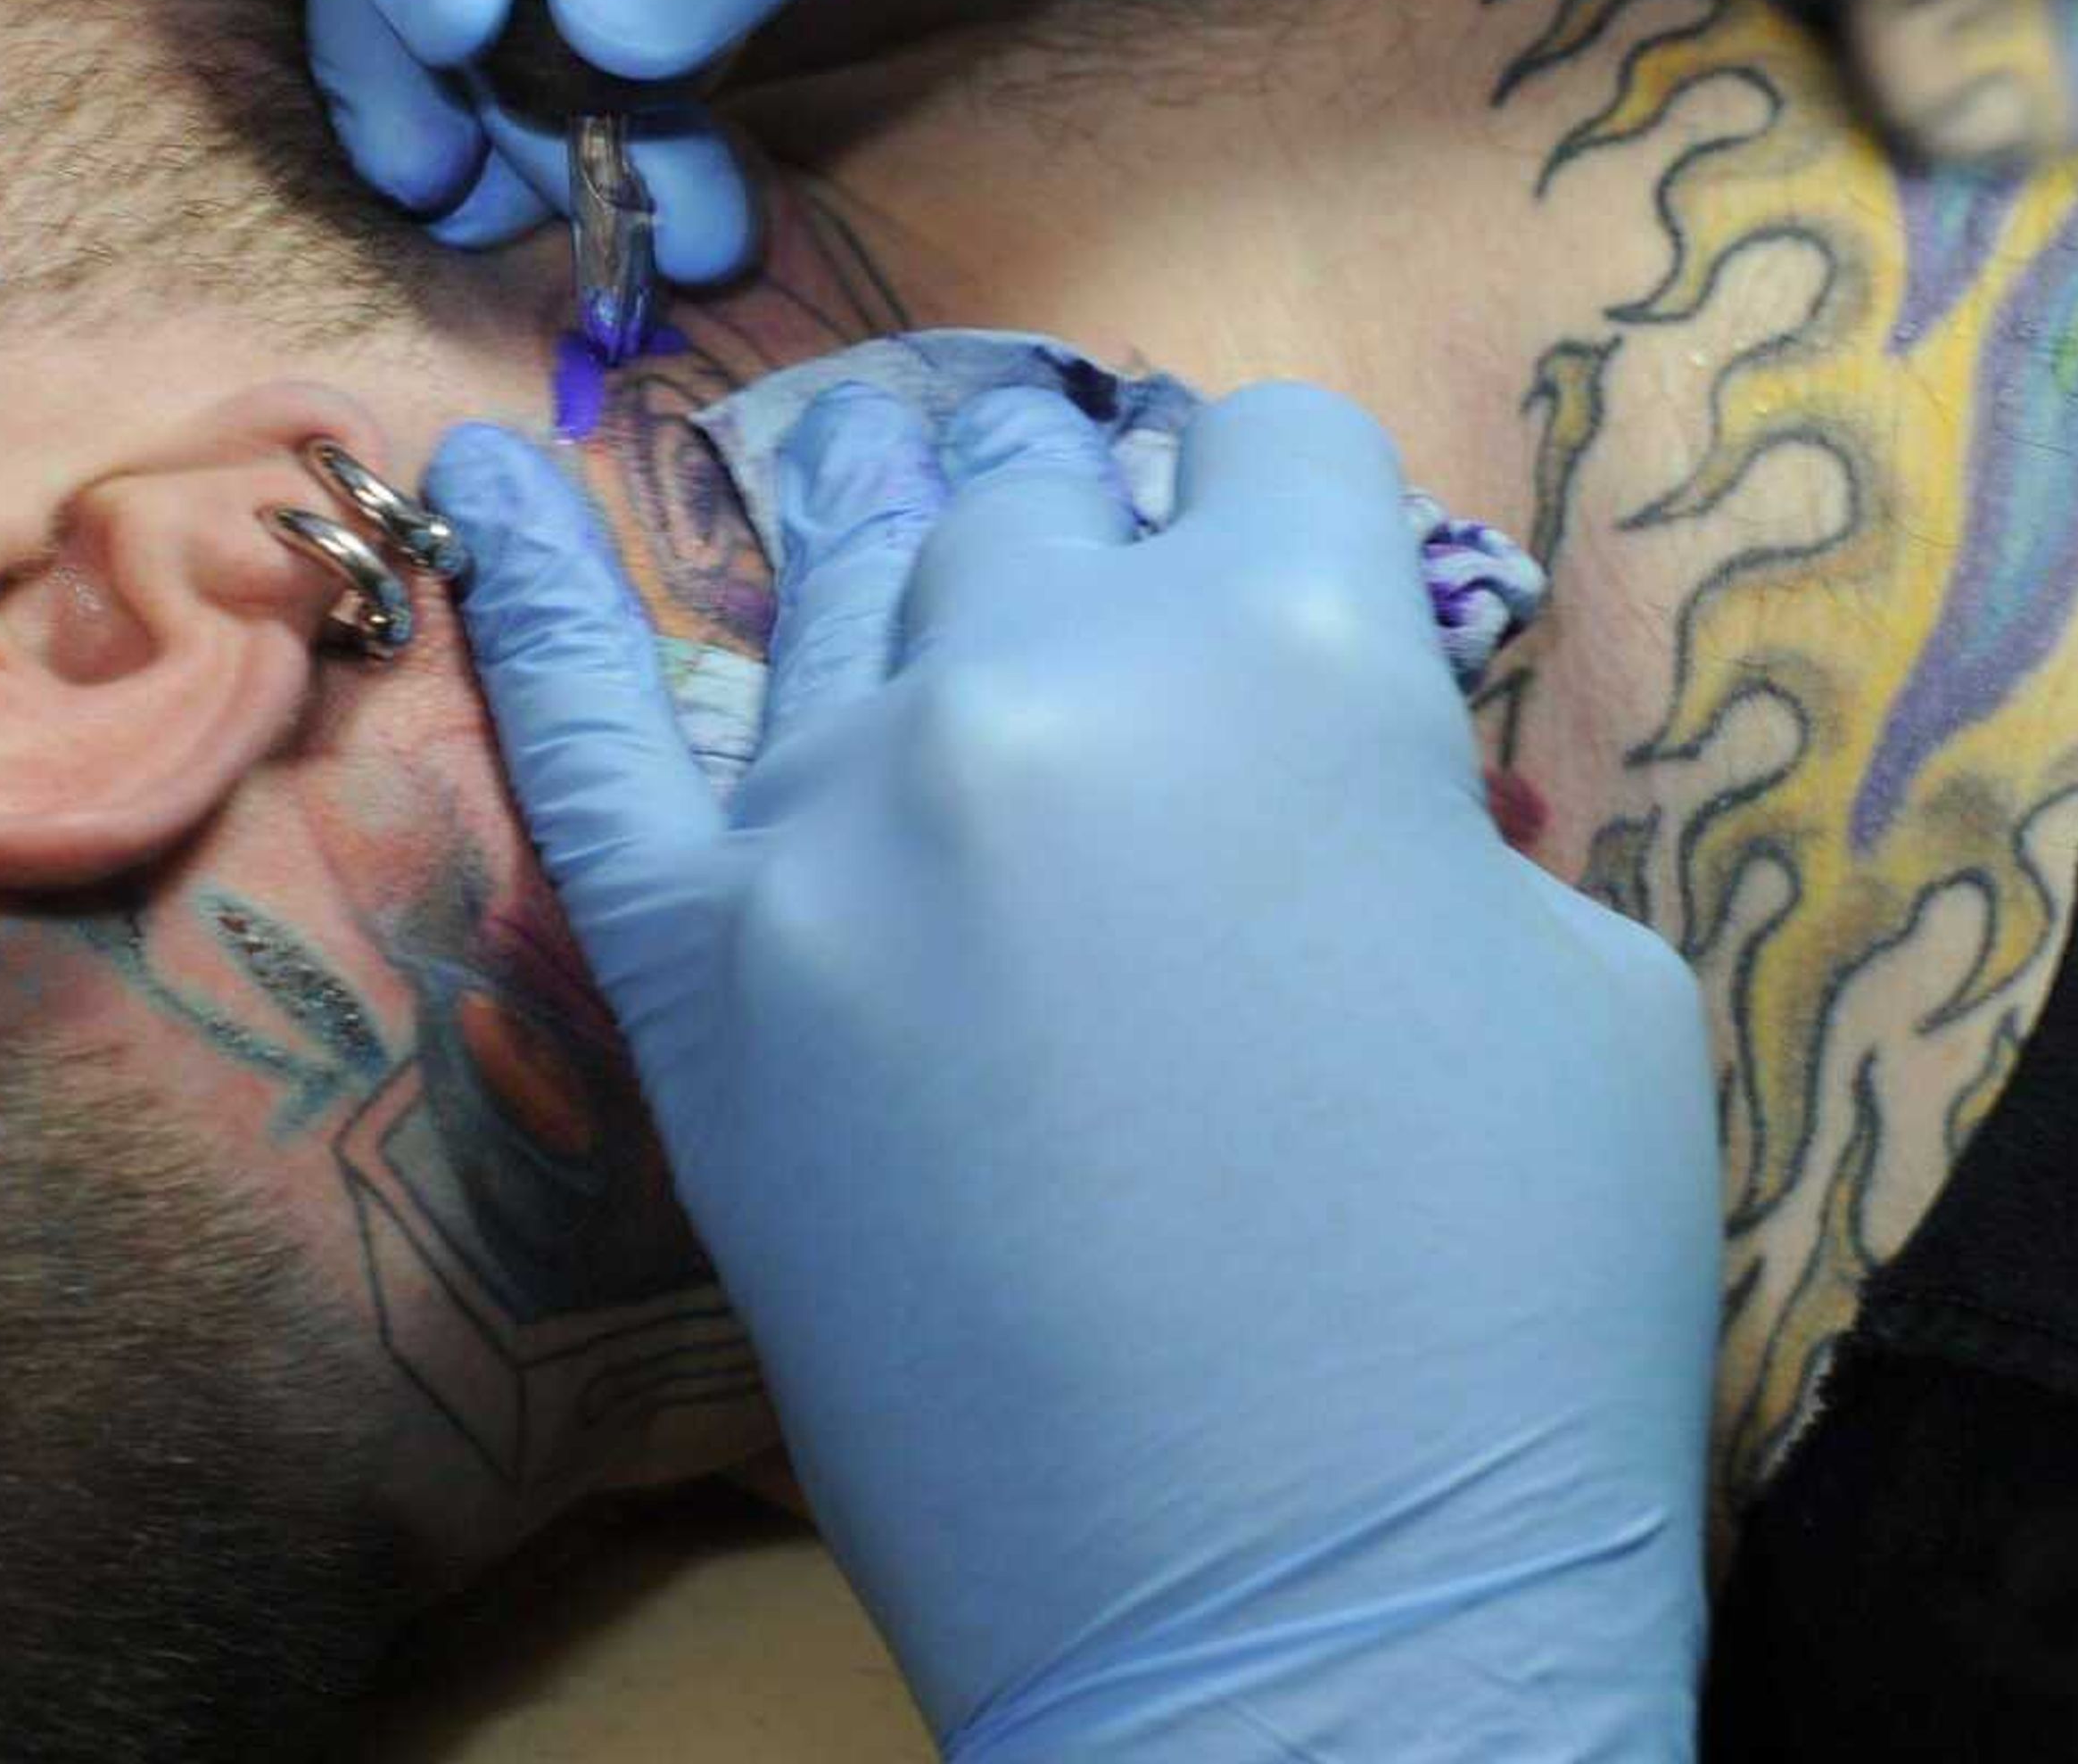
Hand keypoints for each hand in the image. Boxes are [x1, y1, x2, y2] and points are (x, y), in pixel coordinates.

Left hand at [426, 382, 1719, 1758]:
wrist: (1310, 1631)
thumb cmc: (1517, 1313)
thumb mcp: (1594, 987)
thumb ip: (1435, 801)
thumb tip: (1335, 749)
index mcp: (1286, 646)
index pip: (1284, 445)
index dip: (1319, 515)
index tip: (1317, 587)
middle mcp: (1037, 672)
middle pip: (1049, 491)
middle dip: (1110, 523)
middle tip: (1131, 604)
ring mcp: (833, 816)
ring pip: (858, 575)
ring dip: (908, 532)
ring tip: (909, 499)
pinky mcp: (695, 968)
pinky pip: (581, 731)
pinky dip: (524, 586)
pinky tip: (482, 472)